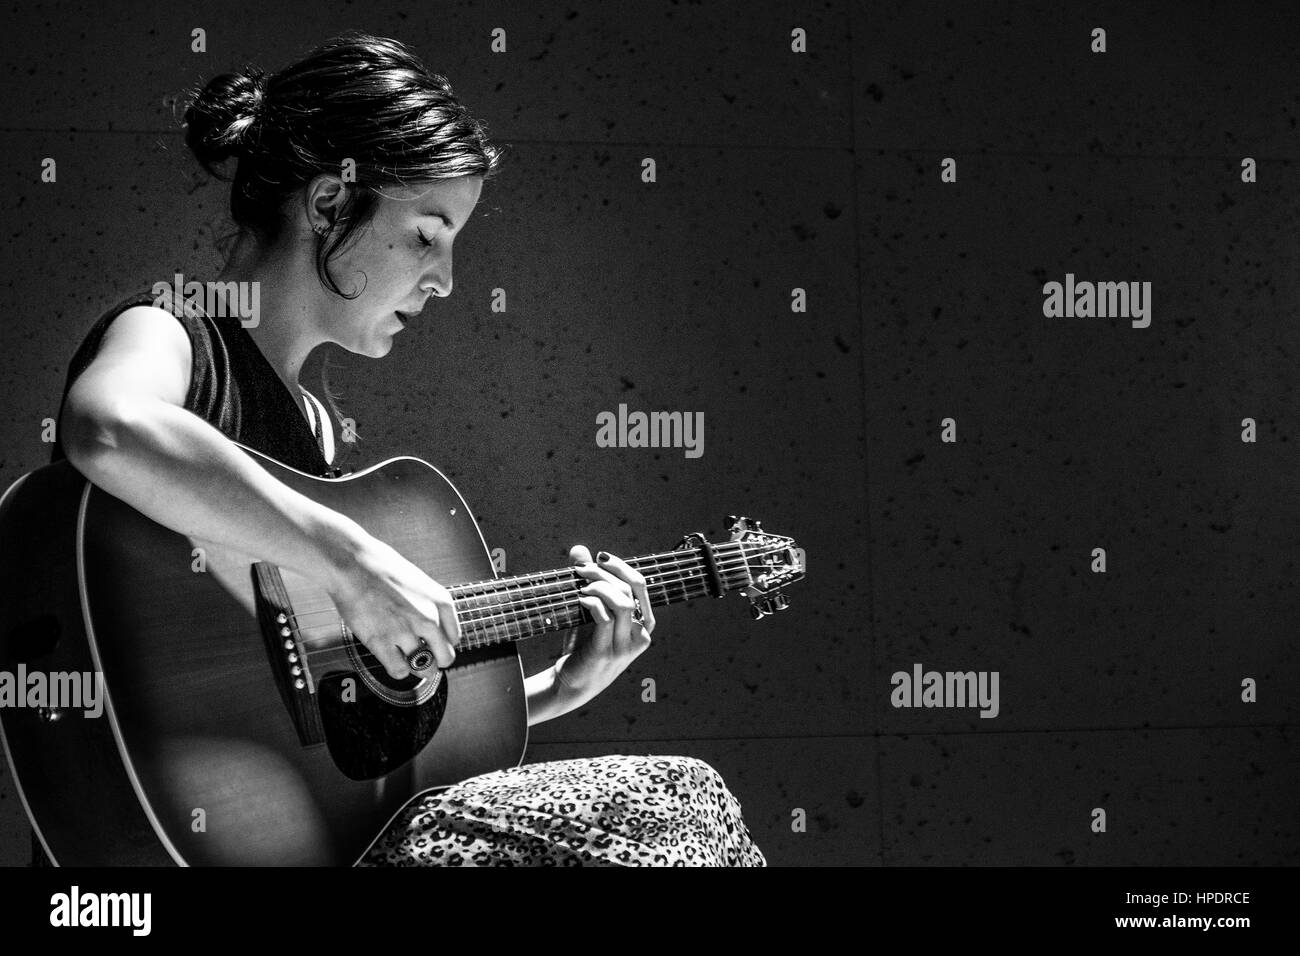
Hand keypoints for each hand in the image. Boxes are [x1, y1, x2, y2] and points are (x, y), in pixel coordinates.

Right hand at [320, 528, 459, 679]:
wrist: (353, 563)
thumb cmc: (381, 567)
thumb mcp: (419, 581)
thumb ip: (429, 604)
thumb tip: (432, 626)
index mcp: (440, 601)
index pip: (455, 638)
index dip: (443, 644)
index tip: (434, 645)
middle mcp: (428, 618)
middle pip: (445, 658)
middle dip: (435, 661)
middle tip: (423, 659)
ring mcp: (406, 632)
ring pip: (424, 668)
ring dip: (416, 667)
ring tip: (405, 659)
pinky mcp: (382, 641)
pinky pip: (399, 671)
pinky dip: (398, 670)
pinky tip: (392, 660)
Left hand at [557, 544, 653, 701]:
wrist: (572, 686)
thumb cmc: (583, 647)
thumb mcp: (590, 613)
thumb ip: (590, 581)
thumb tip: (579, 550)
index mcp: (643, 625)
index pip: (641, 586)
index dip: (623, 567)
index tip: (601, 558)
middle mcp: (639, 636)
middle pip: (632, 591)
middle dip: (608, 572)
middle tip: (584, 568)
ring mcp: (624, 646)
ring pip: (623, 604)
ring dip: (600, 586)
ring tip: (581, 584)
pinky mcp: (606, 653)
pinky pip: (605, 619)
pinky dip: (593, 603)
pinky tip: (580, 599)